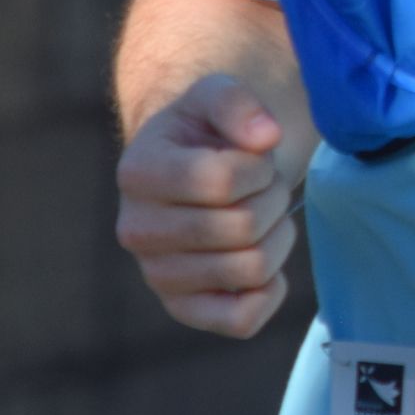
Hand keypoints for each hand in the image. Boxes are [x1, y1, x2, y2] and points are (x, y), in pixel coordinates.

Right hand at [115, 74, 301, 336]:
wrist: (193, 168)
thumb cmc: (206, 131)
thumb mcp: (216, 94)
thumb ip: (238, 102)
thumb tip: (265, 137)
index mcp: (138, 172)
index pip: (220, 181)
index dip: (259, 167)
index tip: (256, 157)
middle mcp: (136, 230)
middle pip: (242, 226)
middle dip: (273, 198)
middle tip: (267, 186)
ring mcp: (157, 276)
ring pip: (252, 269)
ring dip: (278, 237)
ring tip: (264, 214)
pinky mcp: (184, 309)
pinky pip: (242, 320)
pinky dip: (270, 290)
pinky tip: (264, 259)